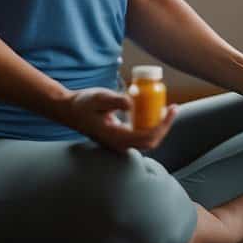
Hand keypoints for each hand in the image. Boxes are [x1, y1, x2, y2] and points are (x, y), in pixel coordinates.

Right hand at [62, 87, 178, 153]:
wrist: (70, 111)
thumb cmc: (83, 104)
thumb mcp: (98, 97)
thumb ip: (114, 100)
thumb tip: (131, 103)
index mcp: (116, 138)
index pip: (147, 137)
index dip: (163, 125)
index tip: (171, 109)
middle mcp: (119, 145)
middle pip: (151, 141)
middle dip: (165, 126)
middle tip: (173, 108)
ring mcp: (119, 143)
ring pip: (147, 140)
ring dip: (159, 126)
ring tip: (166, 108)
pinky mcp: (120, 138)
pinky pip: (140, 135)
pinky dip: (150, 125)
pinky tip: (153, 111)